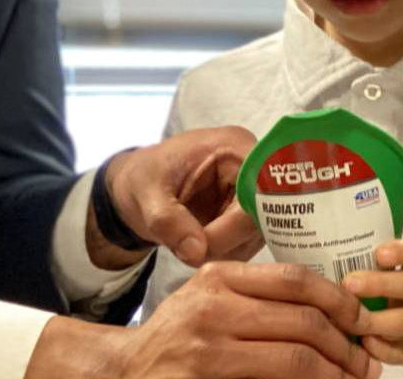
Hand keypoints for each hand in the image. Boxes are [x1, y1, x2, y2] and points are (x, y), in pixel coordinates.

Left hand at [107, 127, 261, 265]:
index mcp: (235, 147)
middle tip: (189, 251)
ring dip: (223, 252)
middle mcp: (255, 170)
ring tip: (186, 246)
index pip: (260, 187)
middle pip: (262, 217)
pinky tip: (197, 249)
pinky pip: (247, 246)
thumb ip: (167, 220)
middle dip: (225, 242)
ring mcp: (255, 197)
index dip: (239, 221)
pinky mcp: (248, 219)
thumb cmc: (144, 177)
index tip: (205, 242)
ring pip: (256, 237)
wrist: (141, 188)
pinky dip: (223, 255)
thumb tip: (197, 252)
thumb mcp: (146, 193)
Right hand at [114, 261, 380, 378]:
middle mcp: (213, 309)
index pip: (297, 280)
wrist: (124, 372)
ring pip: (297, 360)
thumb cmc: (177, 337)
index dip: (342, 302)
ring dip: (337, 375)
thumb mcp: (209, 300)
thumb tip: (331, 309)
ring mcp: (208, 351)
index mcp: (218, 279)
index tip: (364, 320)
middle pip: (305, 322)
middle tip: (368, 362)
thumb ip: (258, 296)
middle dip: (348, 346)